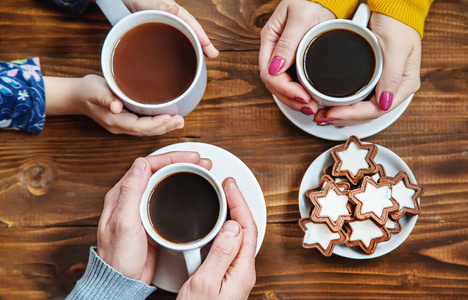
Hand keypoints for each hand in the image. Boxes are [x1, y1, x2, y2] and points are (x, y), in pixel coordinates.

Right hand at [78, 75, 184, 135]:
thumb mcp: (94, 90)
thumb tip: (116, 107)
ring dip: (164, 127)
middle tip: (181, 121)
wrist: (77, 96)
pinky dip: (158, 124)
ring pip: (148, 131)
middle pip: (147, 132)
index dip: (155, 124)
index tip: (169, 117)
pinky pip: (145, 127)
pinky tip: (168, 120)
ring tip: (180, 122)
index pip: (139, 126)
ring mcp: (124, 126)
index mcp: (115, 122)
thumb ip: (105, 98)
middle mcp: (121, 127)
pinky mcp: (127, 122)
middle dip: (165, 127)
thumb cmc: (86, 91)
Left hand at [97, 151, 212, 284]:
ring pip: (165, 182)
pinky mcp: (152, 220)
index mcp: (122, 194)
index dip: (171, 157)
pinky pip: (168, 197)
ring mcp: (142, 208)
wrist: (123, 281)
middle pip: (159, 170)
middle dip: (181, 162)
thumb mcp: (123, 222)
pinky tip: (192, 191)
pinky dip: (182, 189)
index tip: (191, 158)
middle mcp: (131, 198)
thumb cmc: (119, 256)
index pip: (148, 165)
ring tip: (201, 171)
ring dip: (183, 173)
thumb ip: (130, 191)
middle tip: (201, 162)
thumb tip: (140, 163)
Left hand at [122, 0, 218, 57]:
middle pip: (193, 32)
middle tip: (214, 56)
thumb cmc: (139, 0)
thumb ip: (160, 5)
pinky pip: (177, 42)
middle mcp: (176, 19)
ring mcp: (172, 27)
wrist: (129, 2)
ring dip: (196, 48)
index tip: (208, 45)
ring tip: (206, 60)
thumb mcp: (148, 3)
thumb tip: (174, 9)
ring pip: (187, 38)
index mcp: (175, 11)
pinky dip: (184, 50)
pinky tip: (186, 59)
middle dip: (204, 44)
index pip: (191, 24)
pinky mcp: (165, 34)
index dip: (200, 35)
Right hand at [178, 177, 257, 298]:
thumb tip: (232, 226)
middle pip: (246, 228)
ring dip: (232, 214)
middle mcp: (243, 270)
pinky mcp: (226, 276)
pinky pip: (230, 245)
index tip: (229, 185)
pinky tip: (214, 225)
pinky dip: (224, 228)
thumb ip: (221, 254)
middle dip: (237, 203)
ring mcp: (235, 273)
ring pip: (239, 235)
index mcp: (242, 269)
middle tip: (226, 186)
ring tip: (222, 198)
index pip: (247, 227)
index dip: (239, 202)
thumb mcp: (205, 284)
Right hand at [259, 0, 334, 114]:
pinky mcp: (293, 64)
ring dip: (293, 101)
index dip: (285, 89)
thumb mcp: (300, 18)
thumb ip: (288, 42)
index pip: (269, 73)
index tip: (302, 96)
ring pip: (280, 88)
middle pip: (273, 85)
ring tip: (310, 108)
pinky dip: (298, 95)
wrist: (325, 0)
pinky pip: (290, 84)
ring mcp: (282, 59)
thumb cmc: (311, 3)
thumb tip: (275, 68)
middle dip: (290, 99)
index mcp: (269, 40)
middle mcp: (273, 52)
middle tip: (309, 106)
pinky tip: (308, 100)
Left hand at [314, 13, 421, 125]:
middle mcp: (394, 89)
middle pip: (368, 114)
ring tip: (323, 116)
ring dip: (342, 116)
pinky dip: (345, 107)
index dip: (353, 115)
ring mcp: (384, 86)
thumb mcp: (396, 47)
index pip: (377, 110)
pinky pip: (359, 101)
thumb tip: (386, 103)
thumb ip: (392, 76)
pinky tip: (332, 108)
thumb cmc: (397, 24)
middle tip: (322, 117)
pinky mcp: (373, 81)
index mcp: (405, 85)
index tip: (333, 113)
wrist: (393, 8)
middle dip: (344, 118)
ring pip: (362, 111)